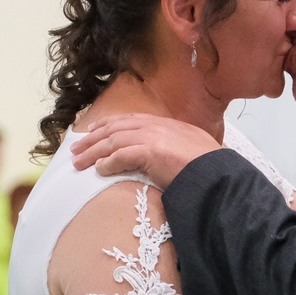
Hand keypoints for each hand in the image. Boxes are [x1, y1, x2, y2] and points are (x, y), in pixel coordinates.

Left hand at [69, 115, 222, 187]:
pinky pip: (120, 155)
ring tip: (79, 163)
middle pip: (116, 128)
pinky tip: (98, 170)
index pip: (130, 120)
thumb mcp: (193, 151)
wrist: (219, 174)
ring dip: (93, 152)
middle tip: (76, 148)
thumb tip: (166, 159)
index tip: (94, 131)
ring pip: (113, 141)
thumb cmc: (210, 169)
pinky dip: (107, 162)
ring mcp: (153, 137)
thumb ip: (176, 150)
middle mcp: (157, 126)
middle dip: (93, 138)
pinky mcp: (150, 152)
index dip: (109, 126)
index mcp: (167, 125)